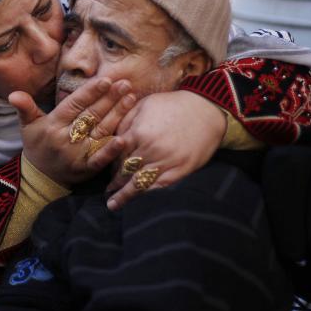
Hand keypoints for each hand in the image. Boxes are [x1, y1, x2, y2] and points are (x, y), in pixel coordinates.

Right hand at [9, 77, 134, 187]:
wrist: (39, 178)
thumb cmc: (37, 146)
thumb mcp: (28, 126)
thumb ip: (25, 108)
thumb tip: (13, 94)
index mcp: (53, 124)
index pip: (74, 104)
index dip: (91, 92)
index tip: (106, 80)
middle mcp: (65, 138)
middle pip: (91, 114)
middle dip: (110, 98)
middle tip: (125, 83)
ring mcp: (77, 154)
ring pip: (100, 131)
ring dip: (117, 115)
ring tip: (131, 98)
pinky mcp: (86, 169)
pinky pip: (100, 159)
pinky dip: (111, 150)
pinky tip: (123, 139)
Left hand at [105, 91, 226, 210]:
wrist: (206, 110)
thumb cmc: (173, 105)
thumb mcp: (144, 105)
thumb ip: (125, 121)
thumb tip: (112, 139)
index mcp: (138, 132)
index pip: (116, 154)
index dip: (108, 164)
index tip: (103, 171)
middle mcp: (150, 150)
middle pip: (125, 171)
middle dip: (114, 183)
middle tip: (106, 192)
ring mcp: (165, 162)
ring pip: (139, 183)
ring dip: (125, 195)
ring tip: (113, 205)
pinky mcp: (180, 170)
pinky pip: (158, 186)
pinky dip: (146, 195)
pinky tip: (137, 201)